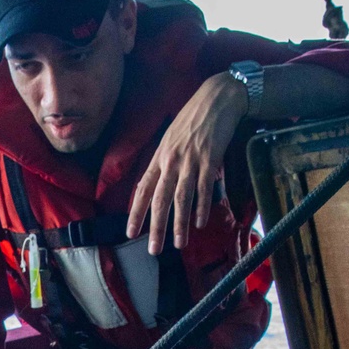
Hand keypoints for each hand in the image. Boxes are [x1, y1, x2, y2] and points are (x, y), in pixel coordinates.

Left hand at [127, 72, 247, 254]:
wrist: (218, 97)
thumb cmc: (194, 119)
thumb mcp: (171, 139)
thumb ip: (164, 162)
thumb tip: (158, 185)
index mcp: (159, 158)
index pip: (142, 191)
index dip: (135, 213)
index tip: (130, 233)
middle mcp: (171, 161)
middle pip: (159, 200)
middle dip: (156, 228)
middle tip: (153, 250)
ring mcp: (191, 161)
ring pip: (181, 198)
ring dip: (179, 224)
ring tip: (178, 244)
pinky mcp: (210, 159)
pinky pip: (204, 188)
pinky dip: (201, 207)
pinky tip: (199, 223)